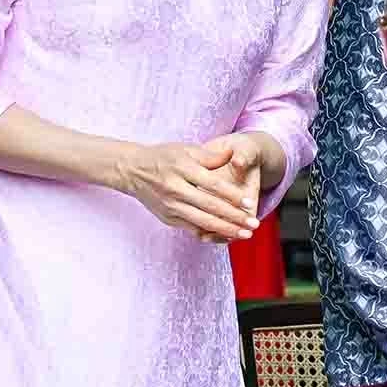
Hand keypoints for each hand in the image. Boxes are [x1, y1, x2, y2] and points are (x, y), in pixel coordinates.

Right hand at [116, 140, 261, 241]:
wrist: (132, 171)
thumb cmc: (164, 157)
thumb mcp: (186, 150)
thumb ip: (211, 155)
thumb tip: (233, 155)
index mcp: (183, 169)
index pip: (213, 185)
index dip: (233, 196)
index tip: (250, 203)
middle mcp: (176, 189)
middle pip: (210, 207)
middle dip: (234, 218)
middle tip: (253, 225)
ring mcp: (171, 206)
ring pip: (202, 221)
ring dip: (225, 230)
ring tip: (244, 234)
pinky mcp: (168, 218)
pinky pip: (192, 229)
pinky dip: (210, 234)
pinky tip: (226, 236)